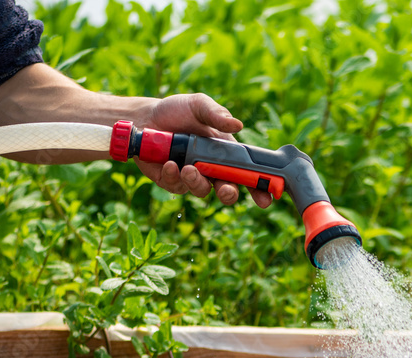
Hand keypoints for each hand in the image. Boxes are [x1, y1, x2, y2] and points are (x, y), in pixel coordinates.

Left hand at [135, 93, 272, 207]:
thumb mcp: (199, 105)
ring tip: (187, 168)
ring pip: (202, 191)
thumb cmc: (177, 111)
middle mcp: (212, 168)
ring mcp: (192, 177)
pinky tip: (169, 163)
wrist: (145, 117)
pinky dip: (174, 177)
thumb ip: (217, 114)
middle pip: (228, 190)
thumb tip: (238, 124)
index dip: (259, 188)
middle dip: (229, 194)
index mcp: (226, 153)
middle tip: (225, 190)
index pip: (247, 173)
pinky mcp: (172, 181)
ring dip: (197, 183)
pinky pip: (178, 187)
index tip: (265, 198)